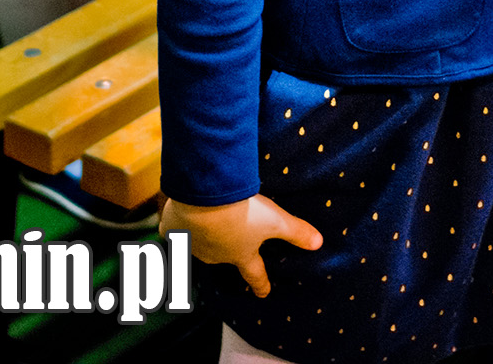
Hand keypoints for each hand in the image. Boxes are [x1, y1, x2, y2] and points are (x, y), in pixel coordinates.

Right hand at [159, 195, 322, 298]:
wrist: (204, 199)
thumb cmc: (243, 212)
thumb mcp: (277, 220)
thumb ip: (297, 232)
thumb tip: (319, 243)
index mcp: (242, 254)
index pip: (255, 274)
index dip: (261, 283)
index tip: (264, 293)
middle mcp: (216, 254)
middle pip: (224, 256)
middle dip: (227, 250)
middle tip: (229, 238)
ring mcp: (193, 245)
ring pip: (199, 243)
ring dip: (203, 233)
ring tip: (205, 218)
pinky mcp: (174, 230)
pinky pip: (174, 229)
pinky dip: (176, 223)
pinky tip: (179, 212)